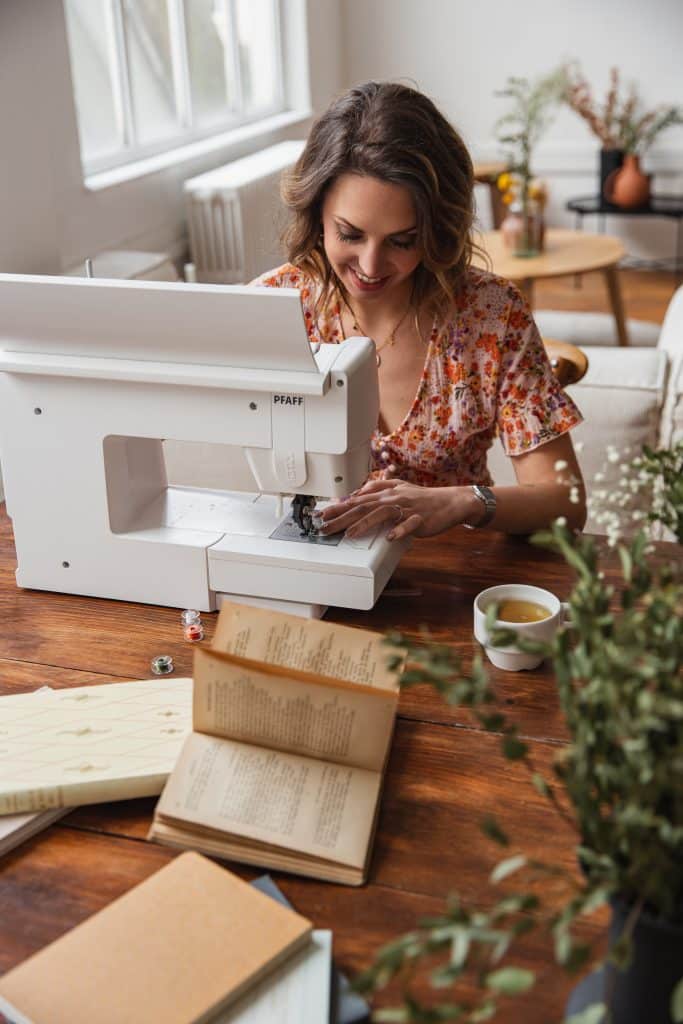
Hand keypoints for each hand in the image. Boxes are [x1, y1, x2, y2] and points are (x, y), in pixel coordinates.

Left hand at [320, 479, 478, 540]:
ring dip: (364, 524)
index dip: (338, 507)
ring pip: (382, 514)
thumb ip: (376, 488)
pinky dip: (399, 531)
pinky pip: (408, 525)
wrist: (449, 502)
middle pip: (363, 507)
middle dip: (342, 517)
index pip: (357, 500)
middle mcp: (393, 499)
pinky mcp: (420, 519)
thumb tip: (357, 492)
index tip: (322, 515)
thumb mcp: (398, 488)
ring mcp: (406, 509)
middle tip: (325, 526)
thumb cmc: (422, 498)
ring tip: (349, 533)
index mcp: (386, 494)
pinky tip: (390, 538)